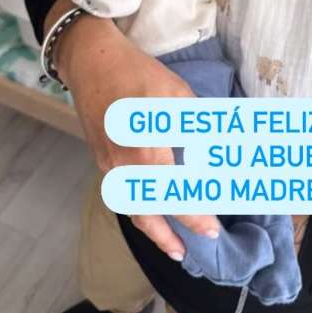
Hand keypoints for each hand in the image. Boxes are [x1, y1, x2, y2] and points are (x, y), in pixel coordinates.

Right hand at [52, 3, 220, 258]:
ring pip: (130, 208)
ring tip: (172, 246)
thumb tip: (219, 153)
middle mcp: (124, 164)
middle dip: (169, 235)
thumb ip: (196, 128)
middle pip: (147, 212)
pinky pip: (120, 194)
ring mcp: (108, 165)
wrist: (91, 63)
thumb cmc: (138, 74)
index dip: (193, 214)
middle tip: (191, 249)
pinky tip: (150, 215)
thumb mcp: (177, 95)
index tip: (212, 228)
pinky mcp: (101, 160)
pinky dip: (137, 211)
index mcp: (147, 148)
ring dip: (152, 231)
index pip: (174, 193)